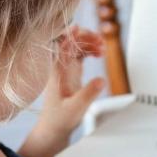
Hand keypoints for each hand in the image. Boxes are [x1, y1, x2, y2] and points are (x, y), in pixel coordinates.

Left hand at [34, 26, 105, 140]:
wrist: (54, 129)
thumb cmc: (60, 120)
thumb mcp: (76, 108)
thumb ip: (88, 94)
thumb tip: (101, 79)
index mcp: (57, 72)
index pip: (61, 47)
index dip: (70, 35)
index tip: (80, 28)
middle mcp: (59, 67)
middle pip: (70, 42)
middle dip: (85, 37)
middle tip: (101, 42)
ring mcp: (65, 69)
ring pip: (76, 47)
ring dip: (89, 43)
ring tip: (103, 49)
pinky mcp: (70, 73)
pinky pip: (79, 54)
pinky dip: (89, 50)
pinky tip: (99, 53)